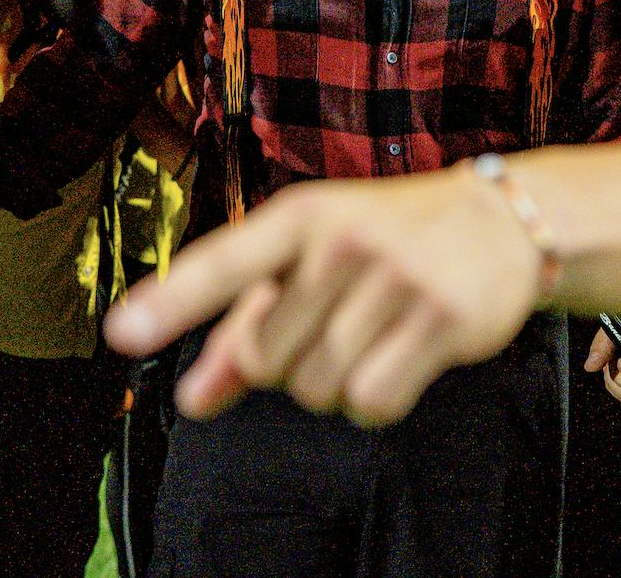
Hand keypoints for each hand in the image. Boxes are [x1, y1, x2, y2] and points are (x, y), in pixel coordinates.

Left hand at [103, 166, 544, 427]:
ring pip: (317, 388)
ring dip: (335, 384)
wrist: (500, 220)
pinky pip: (372, 403)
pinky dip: (377, 400)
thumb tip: (193, 399)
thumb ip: (242, 328)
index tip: (120, 333)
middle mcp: (341, 241)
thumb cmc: (385, 239)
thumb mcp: (309, 261)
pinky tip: (401, 358)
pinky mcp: (440, 319)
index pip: (223, 262)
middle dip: (288, 363)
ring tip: (371, 334)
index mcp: (298, 217)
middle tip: (333, 323)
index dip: (170, 303)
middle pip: (267, 360)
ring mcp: (394, 278)